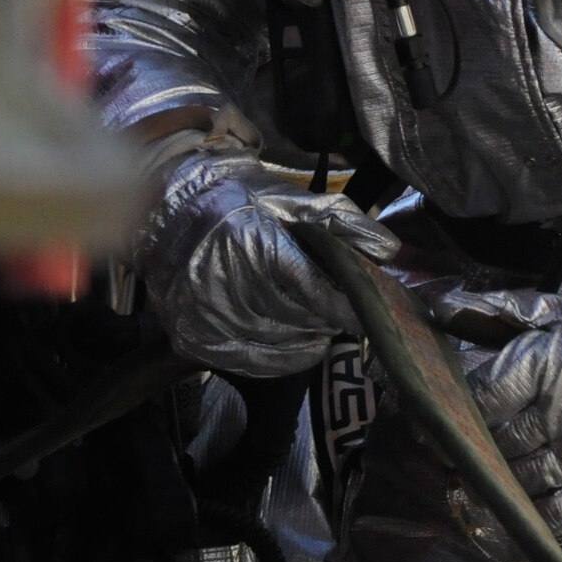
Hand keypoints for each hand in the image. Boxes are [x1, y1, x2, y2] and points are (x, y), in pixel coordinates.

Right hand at [136, 137, 396, 376]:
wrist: (172, 207)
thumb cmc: (242, 200)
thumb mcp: (294, 199)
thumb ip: (343, 222)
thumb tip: (388, 250)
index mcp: (254, 244)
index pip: (312, 289)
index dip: (343, 305)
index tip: (366, 313)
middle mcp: (225, 282)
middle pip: (296, 318)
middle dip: (325, 318)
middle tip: (341, 314)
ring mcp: (206, 315)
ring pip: (276, 343)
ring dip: (305, 337)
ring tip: (317, 324)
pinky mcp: (194, 338)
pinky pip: (250, 362)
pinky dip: (280, 358)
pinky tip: (296, 343)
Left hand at [437, 270, 561, 535]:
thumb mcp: (554, 310)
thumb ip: (497, 310)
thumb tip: (436, 306)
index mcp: (547, 363)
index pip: (485, 400)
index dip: (458, 416)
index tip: (441, 426)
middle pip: (503, 443)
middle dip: (475, 454)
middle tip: (454, 462)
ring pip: (528, 479)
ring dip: (499, 488)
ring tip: (474, 492)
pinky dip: (539, 519)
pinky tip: (518, 519)